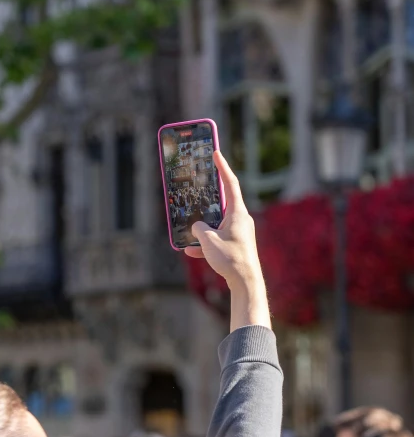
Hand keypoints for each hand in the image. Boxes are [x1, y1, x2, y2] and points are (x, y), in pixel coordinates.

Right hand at [185, 150, 269, 329]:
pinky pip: (217, 239)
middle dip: (208, 197)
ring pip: (217, 222)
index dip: (223, 167)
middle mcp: (240, 219)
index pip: (230, 183)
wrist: (246, 283)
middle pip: (222, 202)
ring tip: (189, 228)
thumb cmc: (231, 259)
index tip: (217, 153)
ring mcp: (239, 232)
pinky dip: (205, 243)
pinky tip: (190, 251)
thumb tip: (197, 227)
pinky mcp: (236, 245)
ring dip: (203, 226)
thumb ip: (199, 228)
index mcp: (237, 212)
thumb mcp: (208, 241)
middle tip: (199, 185)